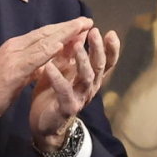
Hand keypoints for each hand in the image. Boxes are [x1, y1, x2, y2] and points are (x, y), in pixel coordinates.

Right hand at [0, 18, 90, 133]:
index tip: (79, 25)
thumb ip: (30, 67)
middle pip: (46, 33)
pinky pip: (33, 57)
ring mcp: (13, 57)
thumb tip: (46, 63)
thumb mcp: (15, 76)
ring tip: (81, 27)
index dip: (62, 29)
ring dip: (64, 33)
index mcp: (16, 48)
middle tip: (87, 21)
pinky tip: (61, 45)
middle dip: (68, 27)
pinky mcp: (12, 69)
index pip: (43, 34)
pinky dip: (47, 50)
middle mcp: (15, 47)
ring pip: (42, 40)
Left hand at [29, 28, 118, 152]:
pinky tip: (49, 67)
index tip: (111, 33)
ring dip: (83, 61)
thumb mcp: (62, 69)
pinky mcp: (67, 107)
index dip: (111, 48)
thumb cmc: (54, 93)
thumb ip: (71, 52)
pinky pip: (64, 91)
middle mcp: (90, 86)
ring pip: (86, 77)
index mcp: (91, 76)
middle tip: (95, 32)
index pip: (107, 61)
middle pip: (99, 66)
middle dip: (98, 48)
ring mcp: (80, 97)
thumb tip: (80, 31)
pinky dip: (57, 79)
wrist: (45, 125)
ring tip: (77, 46)